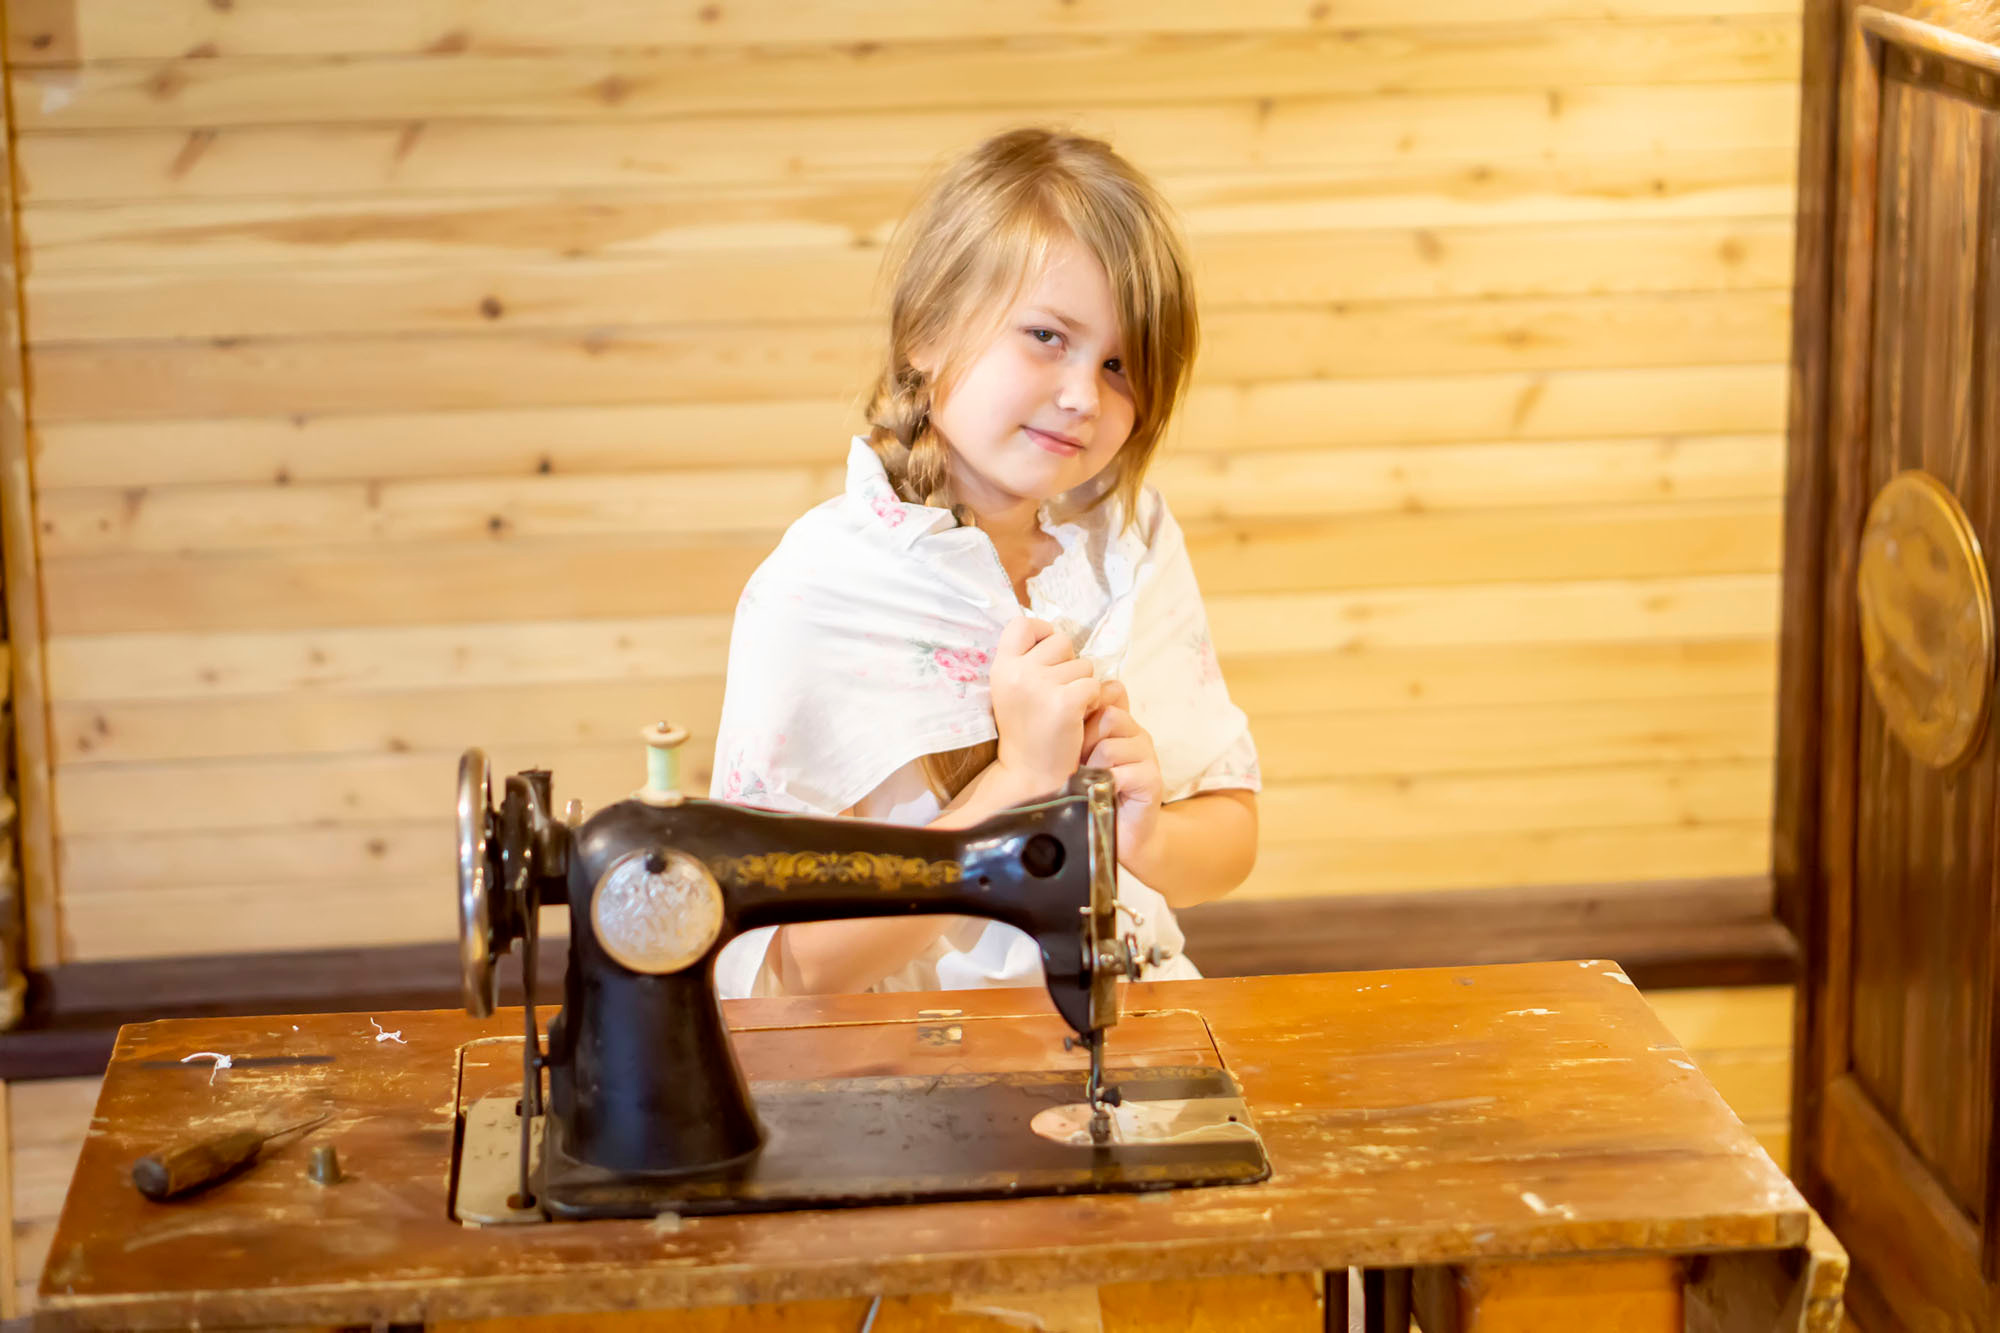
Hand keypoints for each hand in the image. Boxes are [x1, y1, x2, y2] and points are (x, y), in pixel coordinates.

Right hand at [989, 616, 1101, 795]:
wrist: (1030, 775)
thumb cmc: (1028, 731)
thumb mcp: (1013, 691)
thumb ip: (1027, 662)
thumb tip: (1055, 635)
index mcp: (1001, 668)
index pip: (1022, 624)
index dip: (1042, 632)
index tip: (1048, 653)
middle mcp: (1018, 673)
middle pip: (1062, 641)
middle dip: (1069, 663)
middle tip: (1058, 693)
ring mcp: (1041, 687)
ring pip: (1084, 664)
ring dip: (1083, 684)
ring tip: (1066, 710)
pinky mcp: (1065, 703)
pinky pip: (1094, 685)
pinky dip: (1094, 700)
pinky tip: (1078, 718)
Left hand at [1080, 680, 1165, 871]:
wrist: (1111, 835)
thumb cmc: (1088, 794)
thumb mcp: (1076, 756)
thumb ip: (1074, 729)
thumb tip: (1054, 700)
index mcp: (1120, 724)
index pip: (1111, 691)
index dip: (1087, 709)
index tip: (1072, 735)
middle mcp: (1137, 735)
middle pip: (1109, 715)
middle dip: (1085, 741)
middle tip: (1078, 764)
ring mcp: (1147, 756)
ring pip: (1110, 746)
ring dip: (1092, 768)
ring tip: (1088, 783)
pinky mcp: (1152, 780)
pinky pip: (1122, 773)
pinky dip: (1105, 786)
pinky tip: (1101, 795)